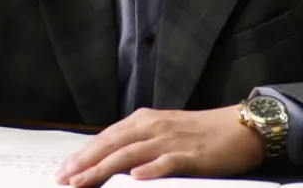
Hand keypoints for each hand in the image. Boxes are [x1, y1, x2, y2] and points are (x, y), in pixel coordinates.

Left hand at [54, 107, 263, 186]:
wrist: (238, 128)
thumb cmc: (200, 133)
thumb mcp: (164, 133)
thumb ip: (139, 144)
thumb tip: (111, 161)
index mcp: (145, 121)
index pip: (107, 137)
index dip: (84, 154)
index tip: (64, 169)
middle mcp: (153, 127)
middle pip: (112, 145)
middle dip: (85, 163)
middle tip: (64, 178)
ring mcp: (170, 140)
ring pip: (130, 154)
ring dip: (104, 168)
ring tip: (83, 181)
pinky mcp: (189, 154)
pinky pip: (166, 162)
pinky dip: (150, 170)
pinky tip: (136, 179)